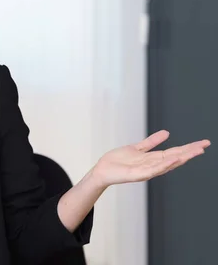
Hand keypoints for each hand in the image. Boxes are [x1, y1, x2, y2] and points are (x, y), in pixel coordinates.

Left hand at [92, 130, 210, 186]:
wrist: (102, 171)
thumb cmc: (117, 161)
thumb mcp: (137, 148)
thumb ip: (151, 142)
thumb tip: (167, 133)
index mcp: (153, 159)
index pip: (174, 152)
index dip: (188, 148)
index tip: (202, 143)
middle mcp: (153, 165)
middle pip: (175, 157)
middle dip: (190, 152)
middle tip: (205, 145)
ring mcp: (146, 171)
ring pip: (168, 164)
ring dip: (182, 158)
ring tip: (195, 151)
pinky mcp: (138, 175)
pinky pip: (153, 170)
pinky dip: (165, 165)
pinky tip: (174, 159)